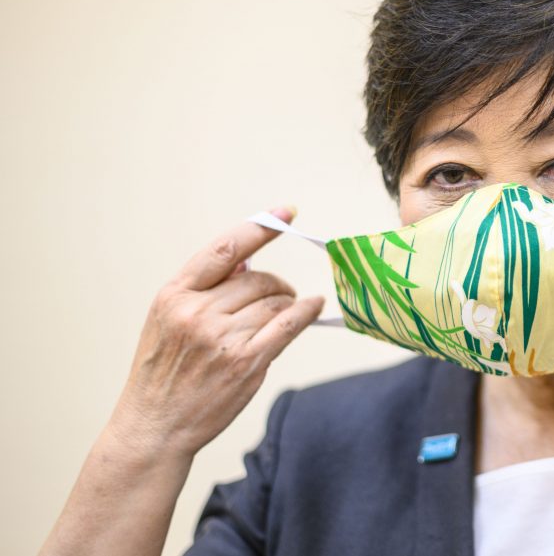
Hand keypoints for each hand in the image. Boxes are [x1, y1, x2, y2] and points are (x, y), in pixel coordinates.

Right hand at [109, 206, 324, 459]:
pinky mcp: (245, 363)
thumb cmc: (162, 373)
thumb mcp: (166, 321)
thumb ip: (204, 289)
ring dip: (287, 305)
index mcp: (174, 295)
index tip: (286, 212)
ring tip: (283, 314)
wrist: (155, 427)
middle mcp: (197, 313)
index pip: (225, 250)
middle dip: (275, 285)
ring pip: (275, 303)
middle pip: (257, 279)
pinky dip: (306, 312)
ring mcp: (222, 339)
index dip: (260, 227)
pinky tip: (314, 307)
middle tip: (281, 295)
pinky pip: (288, 325)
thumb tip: (247, 262)